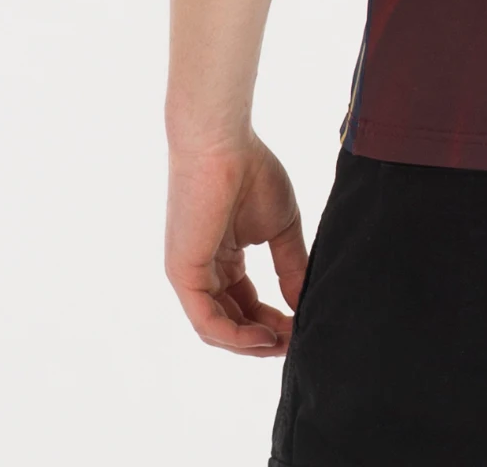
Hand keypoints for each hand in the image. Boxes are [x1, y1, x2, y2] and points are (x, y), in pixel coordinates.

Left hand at [165, 132, 307, 355]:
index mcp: (223, 258)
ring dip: (251, 343)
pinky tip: (263, 338)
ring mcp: (191, 274)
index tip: (302, 327)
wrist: (224, 144)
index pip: (245, 305)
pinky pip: (207, 320)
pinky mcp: (183, 274)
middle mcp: (204, 271)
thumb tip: (303, 303)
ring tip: (284, 344)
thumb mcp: (281, 227)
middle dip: (264, 338)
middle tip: (297, 342)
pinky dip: (235, 335)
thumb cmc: (252, 172)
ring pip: (218, 328)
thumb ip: (290, 266)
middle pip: (232, 321)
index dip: (273, 322)